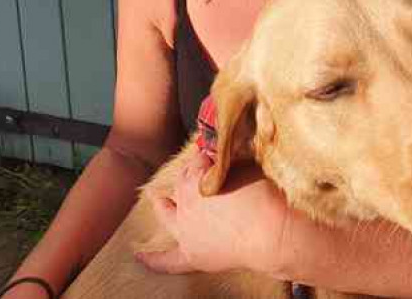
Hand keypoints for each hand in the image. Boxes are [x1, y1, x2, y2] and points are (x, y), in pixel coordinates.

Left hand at [135, 152, 289, 275]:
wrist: (271, 235)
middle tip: (199, 170)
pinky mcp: (192, 253)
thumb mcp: (247, 168)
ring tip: (156, 199)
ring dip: (162, 204)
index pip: (198, 162)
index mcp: (196, 179)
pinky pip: (168, 260)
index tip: (212, 155)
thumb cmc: (263, 199)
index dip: (206, 158)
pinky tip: (140, 256)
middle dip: (190, 174)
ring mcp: (185, 230)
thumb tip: (225, 152)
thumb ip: (230, 161)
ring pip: (168, 214)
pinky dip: (153, 259)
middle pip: (182, 183)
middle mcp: (185, 203)